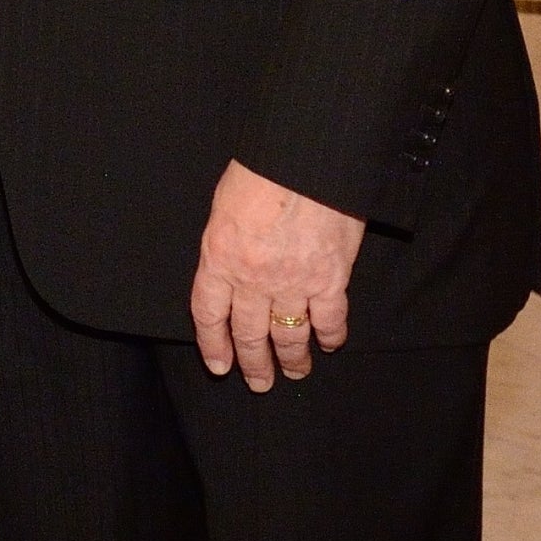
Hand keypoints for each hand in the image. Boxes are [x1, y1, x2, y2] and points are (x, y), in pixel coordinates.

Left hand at [188, 160, 366, 391]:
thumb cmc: (260, 170)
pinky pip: (330, 319)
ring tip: (295, 372)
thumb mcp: (223, 207)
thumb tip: (230, 265)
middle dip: (254, 363)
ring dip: (293, 358)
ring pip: (290, 335)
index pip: (210, 315)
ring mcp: (293, 282)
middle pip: (250, 333)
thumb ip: (225, 244)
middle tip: (259, 382)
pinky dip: (331, 336)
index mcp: (219, 258)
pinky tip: (329, 344)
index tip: (220, 365)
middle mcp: (253, 279)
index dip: (214, 345)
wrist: (304, 157)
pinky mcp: (331, 278)